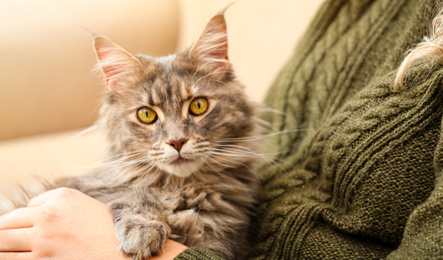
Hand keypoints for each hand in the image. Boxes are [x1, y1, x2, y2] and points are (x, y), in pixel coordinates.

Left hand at [0, 188, 186, 258]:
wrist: (127, 252)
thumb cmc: (108, 231)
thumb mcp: (86, 207)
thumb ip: (59, 206)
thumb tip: (33, 213)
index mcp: (60, 196)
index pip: (24, 208)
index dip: (19, 222)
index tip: (21, 231)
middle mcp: (48, 214)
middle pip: (6, 223)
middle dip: (4, 234)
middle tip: (7, 241)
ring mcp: (43, 238)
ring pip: (2, 242)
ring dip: (3, 247)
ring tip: (9, 249)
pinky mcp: (43, 259)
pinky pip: (10, 259)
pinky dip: (8, 257)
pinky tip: (13, 256)